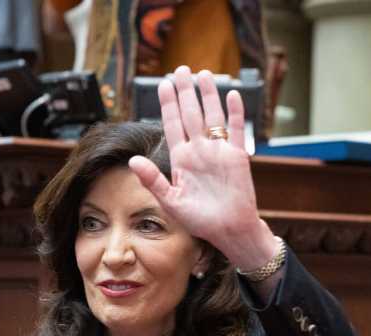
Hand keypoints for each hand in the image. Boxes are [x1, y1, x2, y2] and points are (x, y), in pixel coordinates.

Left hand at [127, 66, 277, 271]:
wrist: (228, 231)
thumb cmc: (199, 221)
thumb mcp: (170, 201)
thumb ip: (152, 180)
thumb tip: (133, 160)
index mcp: (182, 159)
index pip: (173, 125)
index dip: (168, 104)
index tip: (162, 84)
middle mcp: (200, 151)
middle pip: (191, 114)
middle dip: (185, 92)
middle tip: (180, 69)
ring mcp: (219, 151)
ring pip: (213, 116)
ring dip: (209, 95)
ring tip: (203, 74)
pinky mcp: (238, 156)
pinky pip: (238, 130)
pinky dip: (236, 113)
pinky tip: (232, 94)